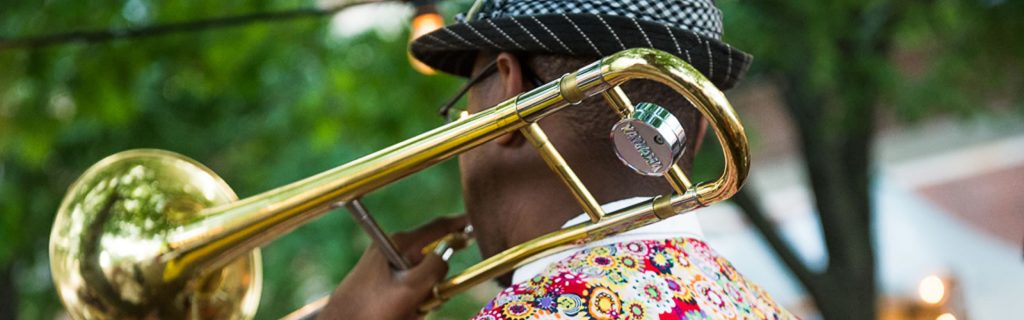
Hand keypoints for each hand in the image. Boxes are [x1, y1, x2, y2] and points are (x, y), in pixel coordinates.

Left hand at [317, 216, 468, 319]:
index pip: (438, 227)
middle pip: (432, 261)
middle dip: (435, 285)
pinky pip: (410, 293)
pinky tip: (401, 317)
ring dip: (422, 301)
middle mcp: (392, 251)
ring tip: (407, 314)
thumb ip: (435, 268)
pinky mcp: (382, 284)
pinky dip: (411, 307)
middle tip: (426, 302)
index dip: (461, 225)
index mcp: (399, 243)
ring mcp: (387, 267)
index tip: (478, 224)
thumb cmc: (370, 309)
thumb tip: (448, 255)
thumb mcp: (410, 288)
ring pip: (422, 282)